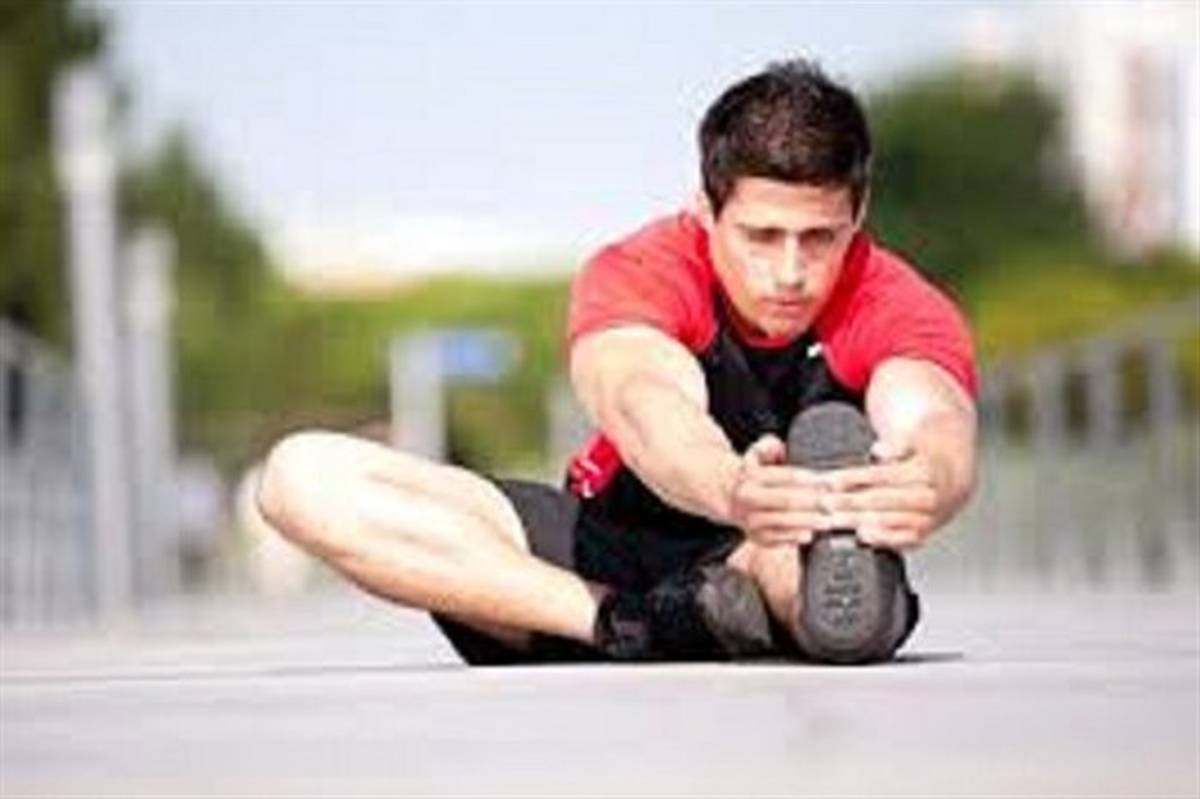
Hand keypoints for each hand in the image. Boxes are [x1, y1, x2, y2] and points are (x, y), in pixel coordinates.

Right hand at [729, 434, 829, 546]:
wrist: (730, 497)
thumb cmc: (755, 475)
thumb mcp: (758, 454)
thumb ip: (769, 446)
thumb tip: (778, 446)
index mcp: (751, 475)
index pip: (785, 476)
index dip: (809, 479)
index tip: (830, 482)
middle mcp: (748, 498)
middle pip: (786, 500)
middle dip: (813, 502)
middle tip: (834, 502)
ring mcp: (751, 520)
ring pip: (783, 522)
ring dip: (808, 521)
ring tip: (829, 520)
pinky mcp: (756, 537)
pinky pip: (778, 540)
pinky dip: (796, 537)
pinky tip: (812, 534)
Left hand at [818, 438, 941, 549]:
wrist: (951, 481)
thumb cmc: (921, 462)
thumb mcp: (912, 443)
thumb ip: (894, 446)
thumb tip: (880, 450)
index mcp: (924, 471)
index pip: (882, 475)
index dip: (854, 478)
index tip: (831, 481)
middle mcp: (927, 496)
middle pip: (881, 500)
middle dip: (849, 502)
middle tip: (825, 502)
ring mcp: (926, 517)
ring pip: (888, 521)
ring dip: (859, 521)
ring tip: (834, 519)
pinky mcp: (923, 534)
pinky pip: (902, 540)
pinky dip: (882, 538)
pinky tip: (862, 535)